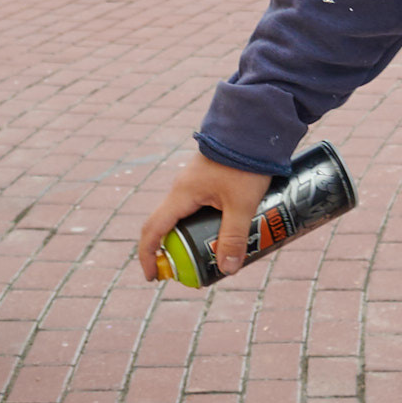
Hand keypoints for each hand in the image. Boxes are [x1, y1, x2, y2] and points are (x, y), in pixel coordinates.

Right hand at [135, 148, 272, 284]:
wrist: (253, 126)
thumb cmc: (243, 163)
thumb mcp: (241, 205)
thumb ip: (234, 237)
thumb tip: (227, 269)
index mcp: (181, 194)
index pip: (153, 230)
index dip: (148, 255)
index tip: (153, 276)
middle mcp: (182, 188)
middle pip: (167, 225)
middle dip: (173, 251)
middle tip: (189, 271)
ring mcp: (193, 182)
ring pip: (184, 216)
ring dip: (190, 237)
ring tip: (209, 254)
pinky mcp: (207, 178)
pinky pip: (196, 206)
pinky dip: (201, 223)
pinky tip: (222, 230)